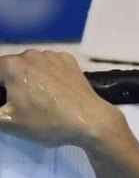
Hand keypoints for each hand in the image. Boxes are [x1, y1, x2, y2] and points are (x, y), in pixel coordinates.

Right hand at [0, 49, 122, 147]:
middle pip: (10, 68)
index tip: (7, 102)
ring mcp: (52, 56)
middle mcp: (30, 54)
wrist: (92, 121)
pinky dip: (49, 75)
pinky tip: (56, 92)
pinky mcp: (70, 61)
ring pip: (31, 65)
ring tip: (41, 99)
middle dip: (10, 83)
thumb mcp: (8, 123)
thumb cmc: (49, 123)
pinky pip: (51, 65)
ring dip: (30, 78)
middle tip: (21, 104)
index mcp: (12, 66)